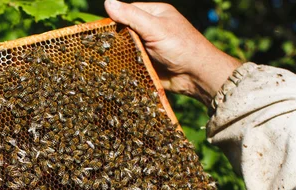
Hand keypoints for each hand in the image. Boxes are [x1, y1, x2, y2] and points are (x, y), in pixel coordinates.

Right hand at [104, 0, 242, 105]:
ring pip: (125, 49)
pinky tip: (110, 72)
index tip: (99, 30)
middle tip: (98, 47)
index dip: (114, 19)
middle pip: (124, 32)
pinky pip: (130, 64)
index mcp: (154, 14)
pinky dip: (122, 68)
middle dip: (114, 39)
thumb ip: (131, 15)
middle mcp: (150, 30)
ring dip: (117, 56)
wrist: (196, 76)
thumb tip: (107, 2)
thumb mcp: (155, 27)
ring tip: (100, 62)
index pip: (127, 12)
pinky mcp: (146, 65)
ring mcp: (148, 49)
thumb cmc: (180, 46)